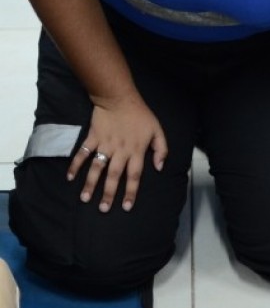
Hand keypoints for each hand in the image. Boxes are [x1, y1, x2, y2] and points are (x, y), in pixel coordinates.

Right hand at [68, 96, 167, 211]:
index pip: (134, 176)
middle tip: (103, 209)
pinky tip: (70, 177)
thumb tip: (160, 167)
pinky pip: (82, 153)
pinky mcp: (92, 138)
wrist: (120, 98)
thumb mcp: (157, 130)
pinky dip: (75, 165)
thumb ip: (161, 149)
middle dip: (108, 194)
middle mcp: (120, 151)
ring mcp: (104, 145)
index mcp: (136, 151)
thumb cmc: (141, 115)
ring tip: (85, 198)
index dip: (131, 192)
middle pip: (114, 176)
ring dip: (90, 183)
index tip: (126, 207)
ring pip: (96, 168)